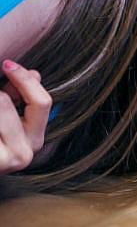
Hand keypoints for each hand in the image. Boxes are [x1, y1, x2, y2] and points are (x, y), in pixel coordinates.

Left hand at [0, 59, 50, 173]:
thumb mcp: (4, 116)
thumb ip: (16, 95)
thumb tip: (34, 73)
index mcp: (34, 137)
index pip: (42, 102)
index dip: (26, 80)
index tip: (7, 64)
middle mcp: (29, 151)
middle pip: (29, 106)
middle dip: (8, 93)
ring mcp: (14, 160)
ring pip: (3, 108)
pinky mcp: (0, 162)